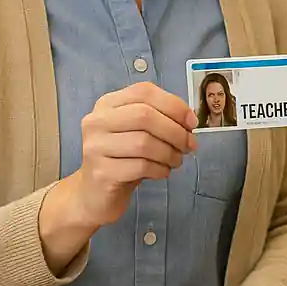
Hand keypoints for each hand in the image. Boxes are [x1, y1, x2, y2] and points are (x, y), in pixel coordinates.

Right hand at [72, 82, 196, 226]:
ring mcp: (95, 147)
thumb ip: (160, 118)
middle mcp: (97, 121)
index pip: (144, 91)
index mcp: (108, 104)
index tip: (191, 122)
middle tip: (189, 145)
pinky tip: (162, 171)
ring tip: (176, 160)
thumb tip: (189, 120)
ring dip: (170, 153)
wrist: (95, 193)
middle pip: (145, 116)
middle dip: (175, 131)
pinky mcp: (101, 172)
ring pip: (144, 143)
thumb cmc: (123, 157)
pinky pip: (140, 166)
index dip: (174, 105)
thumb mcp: (138, 132)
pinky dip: (160, 169)